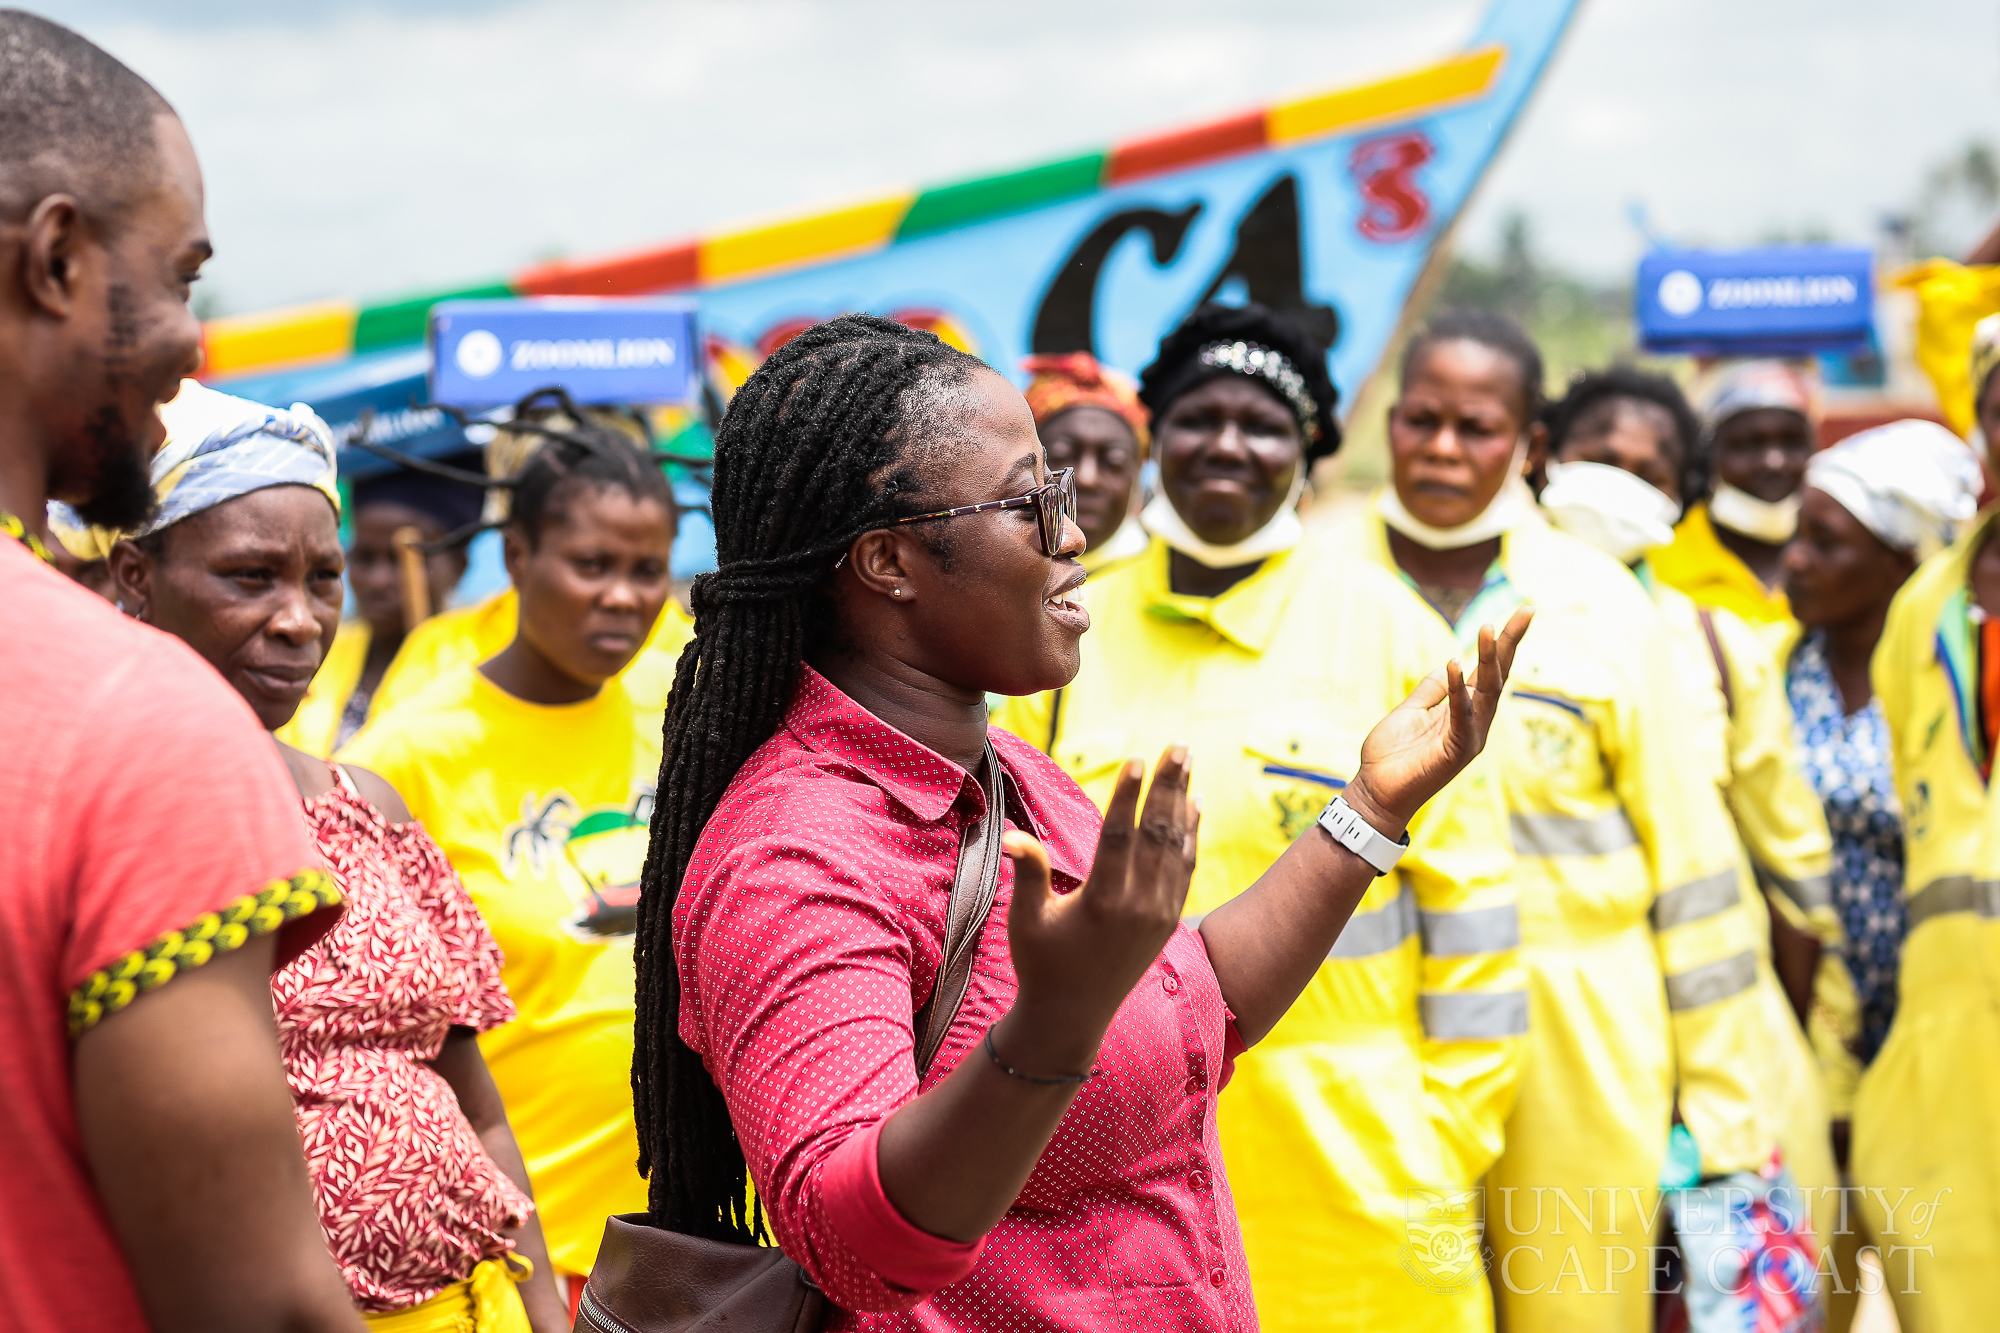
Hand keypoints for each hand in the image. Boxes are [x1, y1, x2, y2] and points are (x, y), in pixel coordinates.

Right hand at [998, 748, 1200, 1070]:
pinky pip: (1185, 869)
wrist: (1072, 1017)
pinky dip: (1192, 835)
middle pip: (1158, 834)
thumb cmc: (1040, 964)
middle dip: (1169, 786)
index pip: (1120, 836)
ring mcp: (1158, 914)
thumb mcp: (1027, 920)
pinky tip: (1195, 806)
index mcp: (1102, 902)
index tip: (1138, 758)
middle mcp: (1138, 906)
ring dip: (1183, 802)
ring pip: (1177, 847)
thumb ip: (1029, 873)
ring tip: (1187, 762)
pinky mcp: (1167, 921)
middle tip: (1178, 746)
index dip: (1128, 795)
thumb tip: (1013, 836)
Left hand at [1345, 605, 1532, 836]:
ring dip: (1488, 660)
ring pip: (1486, 692)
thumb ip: (1431, 690)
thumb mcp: (1411, 711)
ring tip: (1491, 628)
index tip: (1521, 611)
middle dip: (1510, 642)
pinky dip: (1457, 691)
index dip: (1502, 641)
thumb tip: (1447, 665)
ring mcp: (1469, 736)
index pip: (1488, 670)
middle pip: (1497, 675)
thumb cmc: (1393, 757)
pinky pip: (1460, 715)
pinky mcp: (1456, 751)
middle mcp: (1475, 721)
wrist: (1376, 792)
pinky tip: (1454, 663)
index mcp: (1465, 710)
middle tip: (1527, 610)